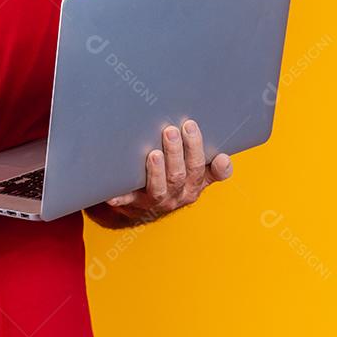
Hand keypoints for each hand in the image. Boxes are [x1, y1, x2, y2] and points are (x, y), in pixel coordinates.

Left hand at [104, 120, 232, 220]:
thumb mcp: (194, 172)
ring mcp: (156, 200)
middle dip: (177, 152)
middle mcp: (179, 194)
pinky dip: (120, 197)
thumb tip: (223, 158)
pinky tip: (113, 195)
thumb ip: (209, 163)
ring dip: (157, 171)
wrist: (143, 206)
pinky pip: (126, 200)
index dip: (215, 166)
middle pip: (181, 175)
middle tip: (172, 130)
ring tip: (154, 154)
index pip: (209, 173)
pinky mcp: (133, 203)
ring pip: (160, 188)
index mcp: (195, 184)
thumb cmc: (172, 178)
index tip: (218, 154)